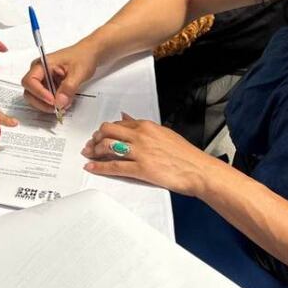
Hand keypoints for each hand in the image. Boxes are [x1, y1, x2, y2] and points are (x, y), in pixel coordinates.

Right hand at [21, 40, 99, 112]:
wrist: (89, 55)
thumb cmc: (82, 56)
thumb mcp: (78, 72)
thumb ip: (68, 87)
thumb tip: (59, 102)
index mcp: (42, 64)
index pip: (30, 81)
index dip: (39, 93)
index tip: (52, 100)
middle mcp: (39, 72)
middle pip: (29, 92)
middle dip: (42, 102)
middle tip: (57, 107)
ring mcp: (43, 80)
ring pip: (36, 98)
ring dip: (47, 105)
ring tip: (63, 105)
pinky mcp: (48, 87)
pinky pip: (45, 99)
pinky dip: (53, 104)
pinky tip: (64, 103)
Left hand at [81, 113, 223, 196]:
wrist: (198, 170)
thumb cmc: (185, 154)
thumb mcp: (163, 133)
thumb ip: (142, 126)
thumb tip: (125, 117)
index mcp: (147, 126)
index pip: (118, 123)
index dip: (105, 130)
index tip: (99, 135)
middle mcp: (141, 136)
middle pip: (108, 131)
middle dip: (96, 138)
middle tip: (91, 144)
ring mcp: (140, 152)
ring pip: (107, 147)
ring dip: (94, 151)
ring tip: (89, 155)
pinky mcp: (140, 169)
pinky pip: (114, 166)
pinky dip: (99, 167)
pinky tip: (92, 167)